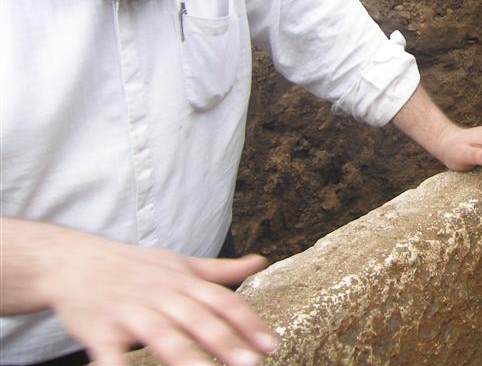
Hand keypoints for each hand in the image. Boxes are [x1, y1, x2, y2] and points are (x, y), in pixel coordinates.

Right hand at [45, 228, 276, 365]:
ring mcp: (130, 312)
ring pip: (160, 333)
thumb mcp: (181, 264)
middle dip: (225, 341)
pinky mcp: (98, 331)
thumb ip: (221, 270)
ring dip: (183, 354)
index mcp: (183, 282)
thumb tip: (260, 261)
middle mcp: (161, 295)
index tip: (270, 344)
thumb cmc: (136, 268)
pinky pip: (109, 354)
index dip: (248, 322)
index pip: (223, 301)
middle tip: (251, 363)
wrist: (76, 262)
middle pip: (198, 318)